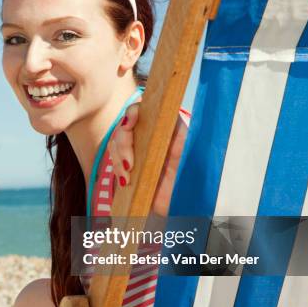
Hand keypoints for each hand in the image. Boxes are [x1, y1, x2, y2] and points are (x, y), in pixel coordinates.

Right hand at [108, 103, 187, 217]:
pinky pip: (116, 165)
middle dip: (122, 145)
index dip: (132, 114)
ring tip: (128, 176)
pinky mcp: (130, 168)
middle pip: (122, 129)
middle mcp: (145, 135)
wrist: (188, 196)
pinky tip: (125, 181)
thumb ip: (176, 129)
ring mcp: (136, 152)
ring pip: (115, 146)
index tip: (130, 124)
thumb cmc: (192, 167)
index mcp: (159, 125)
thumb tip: (160, 120)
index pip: (139, 110)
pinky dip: (118, 172)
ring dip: (118, 161)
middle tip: (130, 164)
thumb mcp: (187, 144)